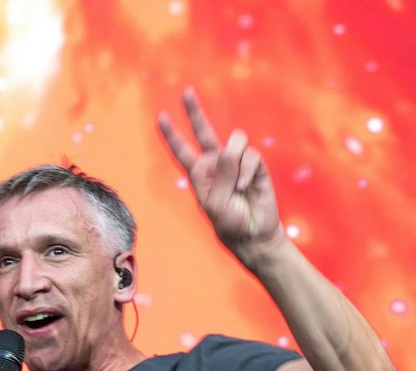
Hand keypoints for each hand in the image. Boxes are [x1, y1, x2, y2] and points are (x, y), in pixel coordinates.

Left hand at [156, 86, 284, 266]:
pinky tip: (246, 187)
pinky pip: (251, 156)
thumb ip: (221, 175)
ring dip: (235, 163)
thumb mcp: (215, 203)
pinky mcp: (255, 164)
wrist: (254, 233)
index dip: (171, 135)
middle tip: (187, 92)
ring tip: (237, 187)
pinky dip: (248, 172)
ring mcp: (235, 162)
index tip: (160, 116)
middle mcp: (216, 164)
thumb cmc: (229, 223)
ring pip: (235, 141)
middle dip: (195, 111)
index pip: (182, 151)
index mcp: (199, 174)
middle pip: (203, 131)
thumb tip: (231, 150)